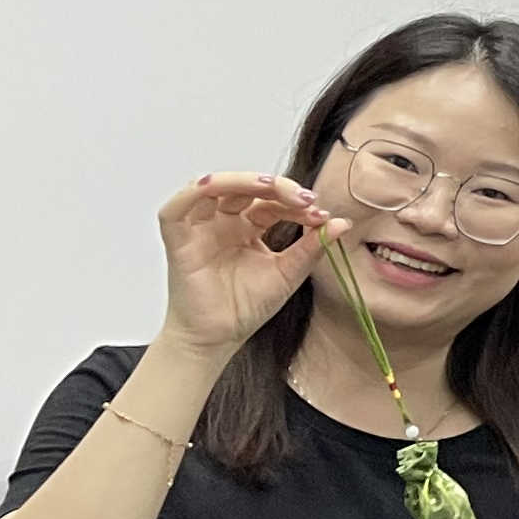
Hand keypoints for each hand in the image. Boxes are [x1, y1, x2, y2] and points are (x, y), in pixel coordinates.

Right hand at [156, 171, 343, 356]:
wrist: (219, 338)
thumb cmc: (247, 307)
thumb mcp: (289, 273)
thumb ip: (312, 246)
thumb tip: (343, 222)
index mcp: (248, 228)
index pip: (271, 203)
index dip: (295, 203)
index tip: (321, 215)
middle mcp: (223, 223)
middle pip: (245, 188)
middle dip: (276, 186)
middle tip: (304, 198)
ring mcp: (200, 230)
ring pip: (212, 188)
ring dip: (241, 180)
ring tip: (270, 185)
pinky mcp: (178, 241)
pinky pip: (175, 210)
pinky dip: (191, 193)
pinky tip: (212, 185)